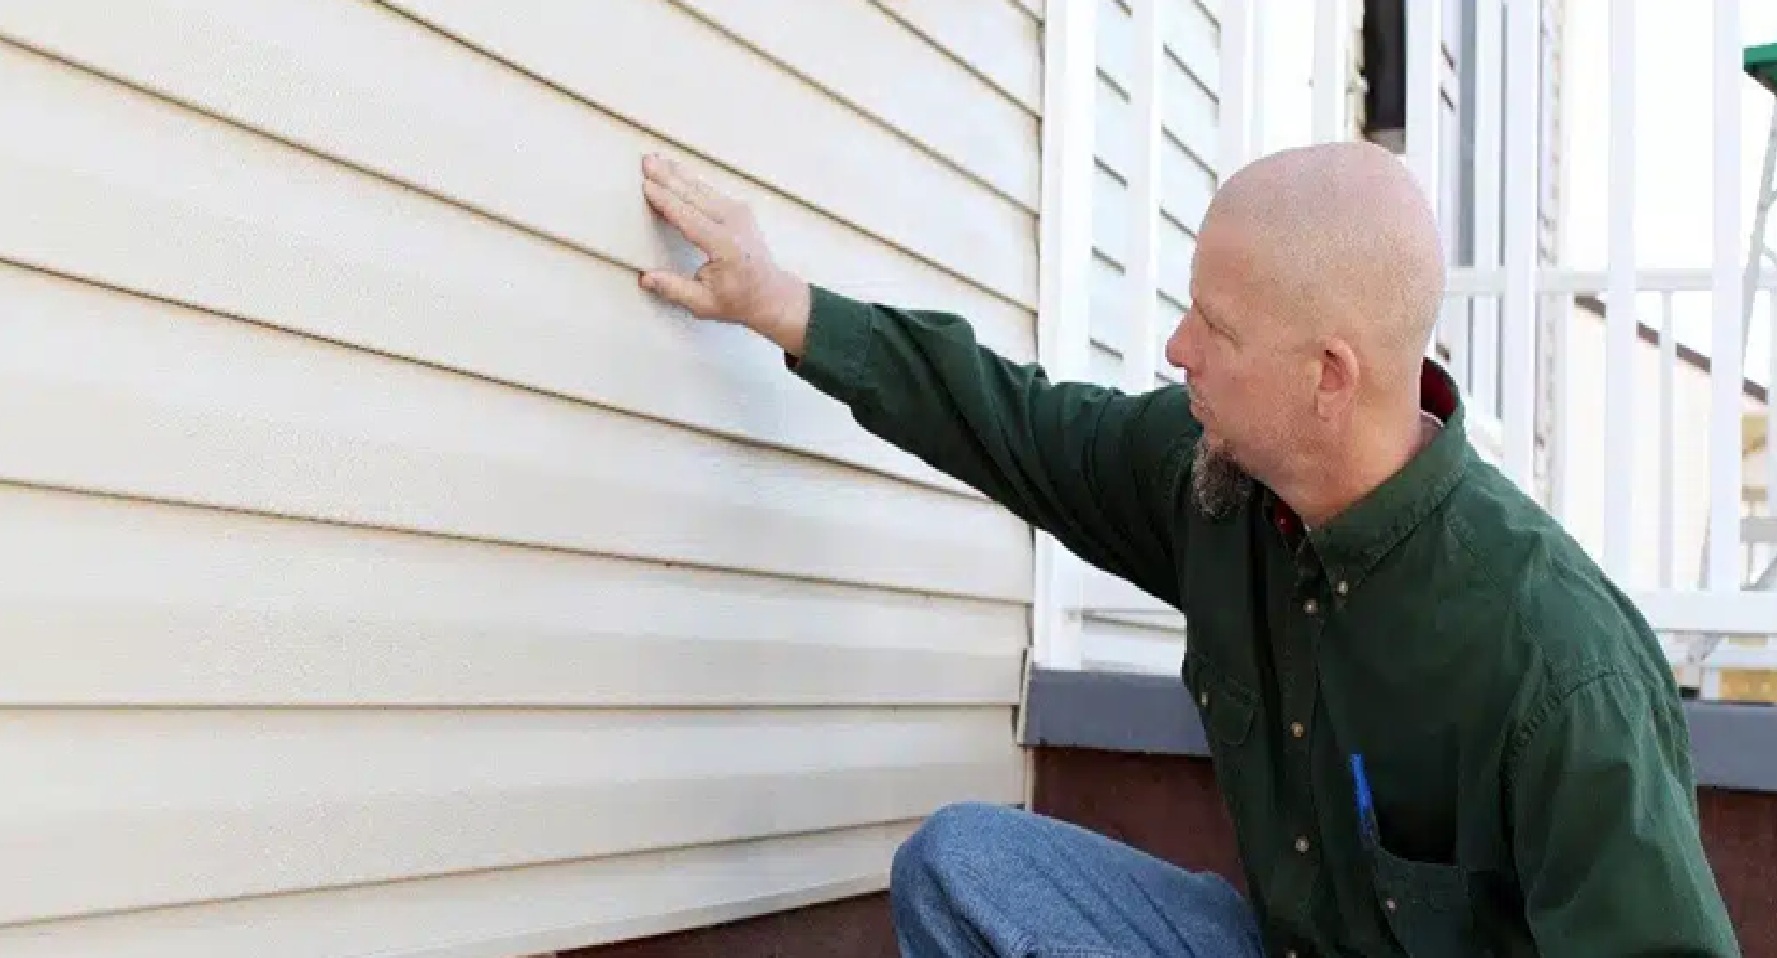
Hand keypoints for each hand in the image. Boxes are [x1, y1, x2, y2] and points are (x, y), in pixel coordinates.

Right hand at [639, 153, 811, 354]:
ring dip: (678, 173)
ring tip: (657, 160)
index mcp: (725, 246)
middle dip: (668, 177)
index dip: (665, 200)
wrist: (772, 294)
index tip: (647, 186)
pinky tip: (677, 172)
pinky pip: (710, 191)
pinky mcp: (740, 210)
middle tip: (647, 162)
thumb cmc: (740, 299)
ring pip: (702, 188)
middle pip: (694, 195)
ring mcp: (740, 214)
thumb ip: (674, 289)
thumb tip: (646, 278)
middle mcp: (735, 224)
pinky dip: (691, 181)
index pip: (688, 217)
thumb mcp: (703, 303)